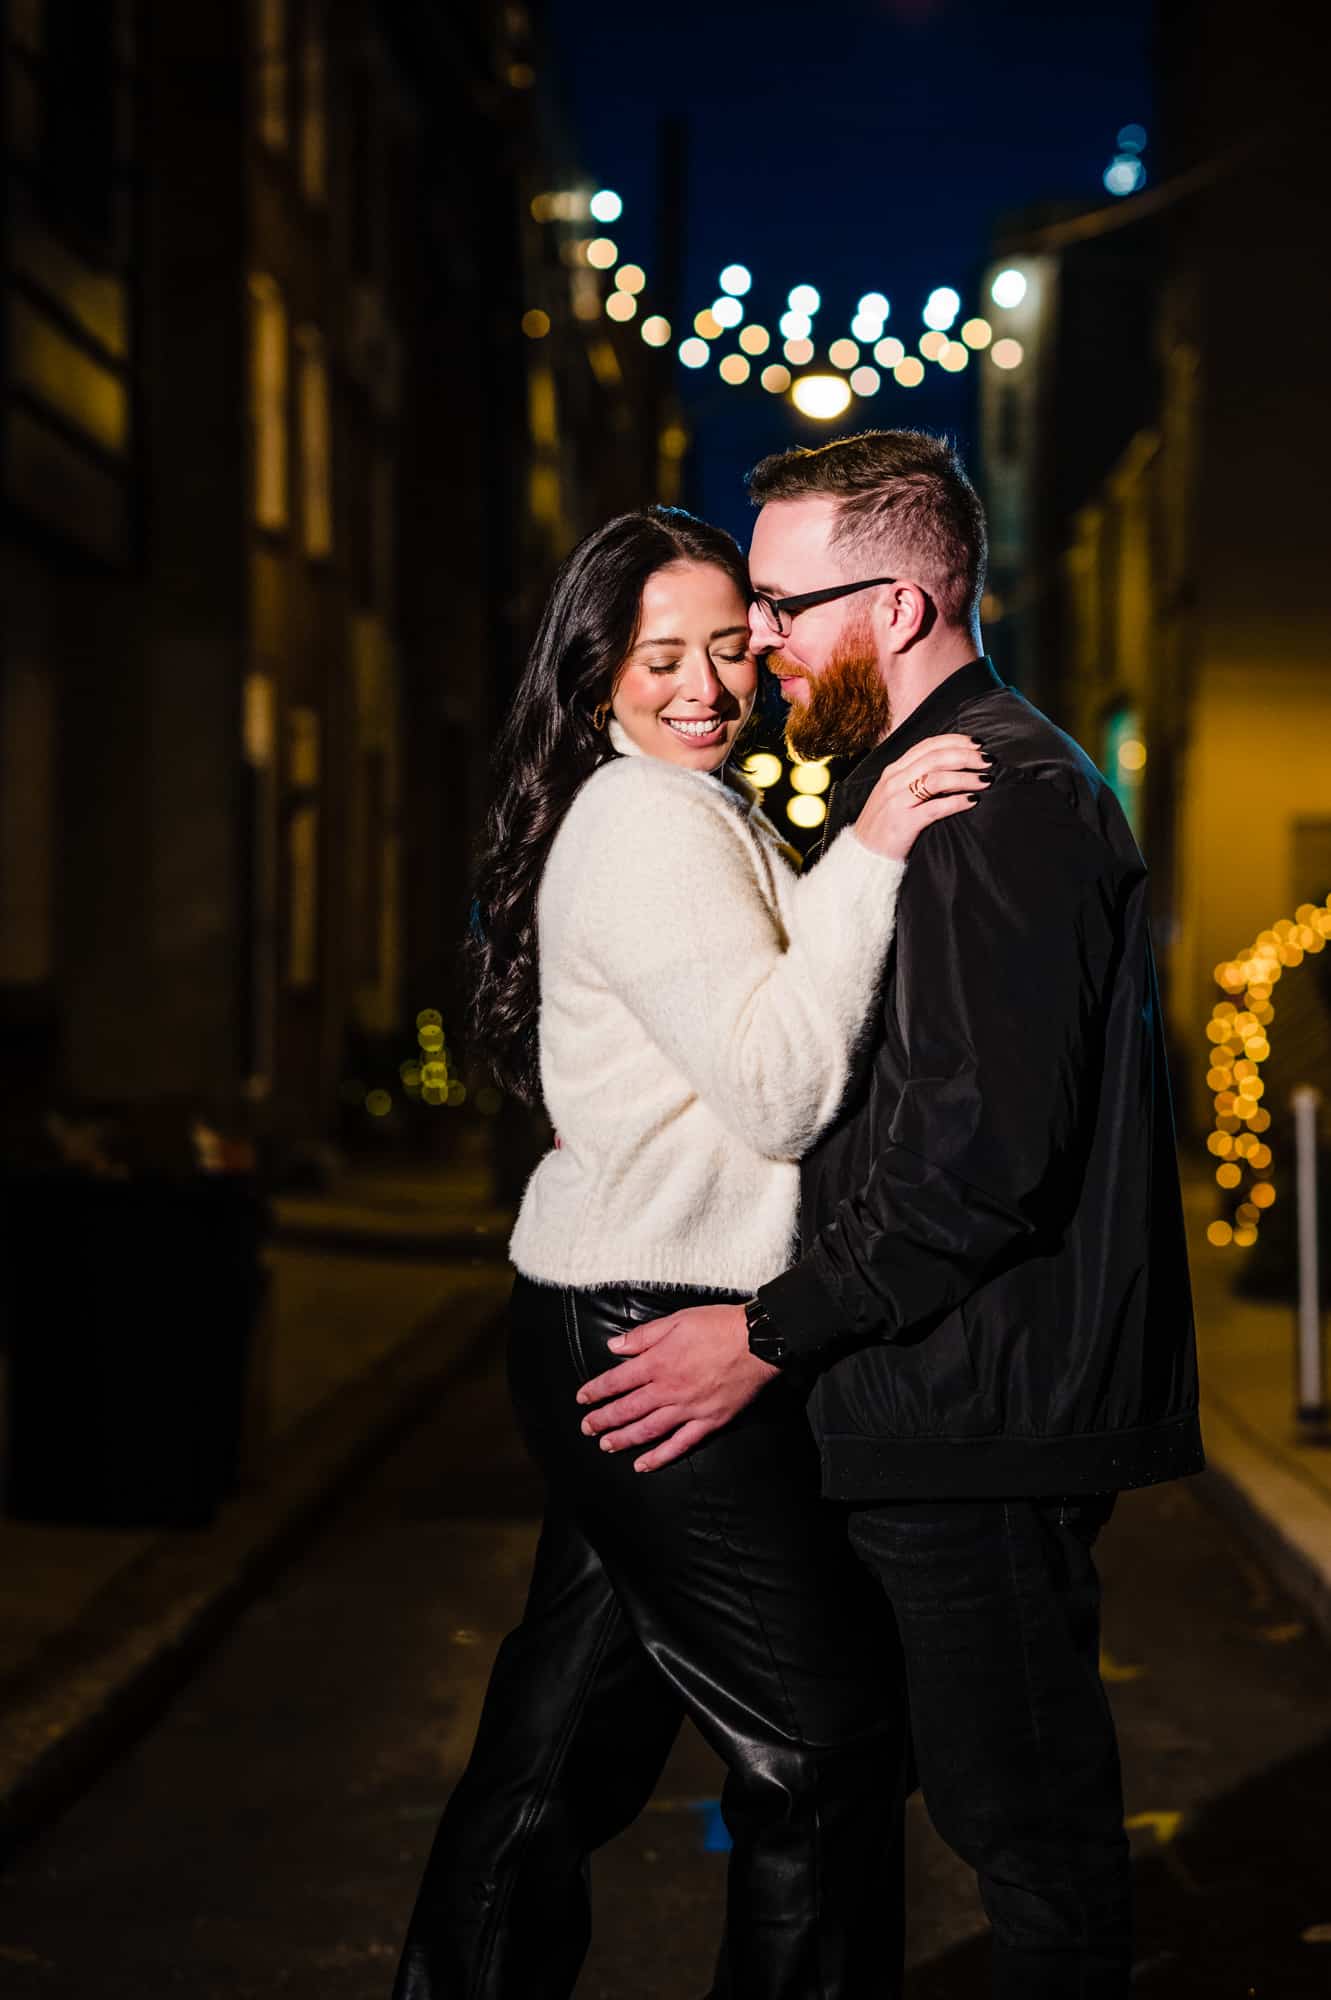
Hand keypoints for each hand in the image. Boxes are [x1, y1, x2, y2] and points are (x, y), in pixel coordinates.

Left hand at [574, 1304, 777, 1470]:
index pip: (618, 1381)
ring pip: (648, 1430)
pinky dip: (660, 1457)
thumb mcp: (676, 1321)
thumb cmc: (718, 1326)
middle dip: (603, 1419)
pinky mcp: (709, 1422)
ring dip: (624, 1440)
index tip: (582, 1399)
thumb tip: (614, 1347)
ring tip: (606, 1446)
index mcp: (658, 1363)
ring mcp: (689, 1409)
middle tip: (586, 1428)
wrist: (759, 1341)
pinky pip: (680, 1444)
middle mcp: (669, 1389)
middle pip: (628, 1409)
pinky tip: (644, 1465)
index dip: (597, 1391)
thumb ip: (643, 1336)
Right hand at [853, 734, 989, 859]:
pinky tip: (973, 801)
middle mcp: (894, 781)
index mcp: (894, 770)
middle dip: (966, 755)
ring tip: (985, 780)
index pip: (928, 745)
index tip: (977, 743)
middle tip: (988, 760)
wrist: (863, 855)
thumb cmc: (885, 826)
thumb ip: (915, 779)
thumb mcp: (895, 795)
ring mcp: (897, 800)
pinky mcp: (903, 822)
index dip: (955, 741)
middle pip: (936, 757)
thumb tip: (949, 769)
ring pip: (937, 778)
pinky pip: (935, 807)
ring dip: (966, 776)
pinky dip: (957, 801)